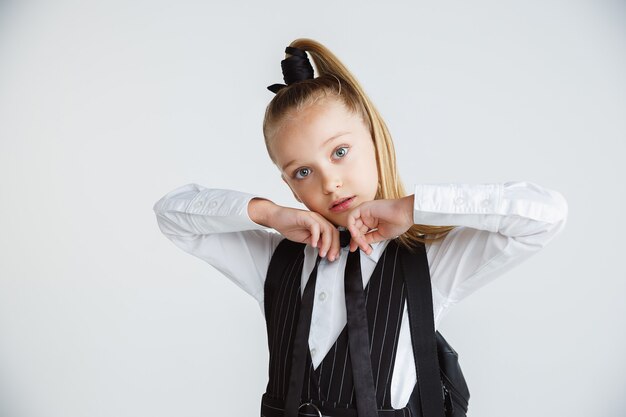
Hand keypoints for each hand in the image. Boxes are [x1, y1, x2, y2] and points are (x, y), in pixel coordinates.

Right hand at [257, 202, 371, 260]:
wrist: (276, 218)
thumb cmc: (289, 225)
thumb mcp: (305, 237)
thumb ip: (316, 241)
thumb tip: (324, 248)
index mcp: (320, 223)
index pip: (333, 234)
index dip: (336, 246)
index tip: (334, 256)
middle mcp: (318, 218)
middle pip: (333, 232)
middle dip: (334, 246)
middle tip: (330, 257)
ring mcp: (312, 216)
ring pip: (327, 229)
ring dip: (326, 243)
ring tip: (322, 253)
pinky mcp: (305, 216)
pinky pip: (315, 226)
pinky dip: (316, 236)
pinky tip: (313, 245)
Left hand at [345, 195, 413, 252]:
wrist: (406, 215)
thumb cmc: (399, 222)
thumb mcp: (381, 234)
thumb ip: (369, 238)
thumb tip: (361, 243)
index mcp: (371, 220)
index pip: (359, 232)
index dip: (357, 241)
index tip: (356, 249)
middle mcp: (367, 215)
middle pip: (355, 229)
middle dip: (357, 241)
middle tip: (362, 248)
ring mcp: (365, 211)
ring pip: (352, 225)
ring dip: (356, 237)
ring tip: (363, 244)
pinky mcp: (364, 207)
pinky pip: (351, 217)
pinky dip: (352, 227)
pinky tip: (357, 235)